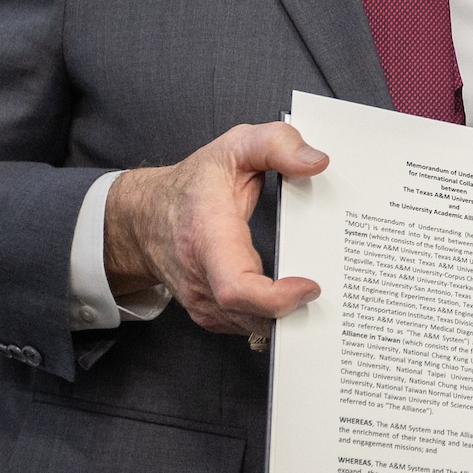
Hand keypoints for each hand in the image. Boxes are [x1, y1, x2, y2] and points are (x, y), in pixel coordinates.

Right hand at [104, 123, 327, 336]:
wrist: (145, 218)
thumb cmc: (193, 185)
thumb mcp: (235, 147)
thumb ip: (276, 144)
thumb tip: (316, 162)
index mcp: (208, 237)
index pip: (236, 287)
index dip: (276, 297)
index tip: (310, 286)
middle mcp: (202, 279)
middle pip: (252, 315)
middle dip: (295, 309)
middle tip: (327, 284)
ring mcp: (203, 303)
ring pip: (253, 327)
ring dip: (288, 316)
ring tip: (314, 291)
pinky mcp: (211, 315)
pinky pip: (248, 327)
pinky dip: (274, 318)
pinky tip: (293, 298)